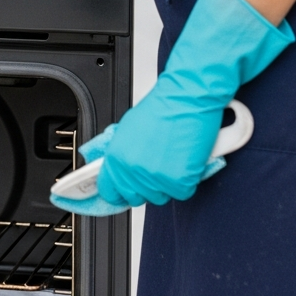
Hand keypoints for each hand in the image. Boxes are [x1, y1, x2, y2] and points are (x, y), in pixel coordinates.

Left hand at [75, 0, 292, 209]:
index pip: (108, 191)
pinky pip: (181, 193)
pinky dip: (186, 181)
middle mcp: (133, 171)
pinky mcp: (180, 181)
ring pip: (159, 197)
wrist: (187, 98)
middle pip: (135, 197)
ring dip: (166, 184)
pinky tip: (185, 162)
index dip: (117, 192)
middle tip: (155, 170)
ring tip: (172, 160)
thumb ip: (118, 153)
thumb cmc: (161, 108)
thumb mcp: (127, 130)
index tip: (121, 193)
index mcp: (116, 159)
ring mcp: (156, 178)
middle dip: (144, 188)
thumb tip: (112, 167)